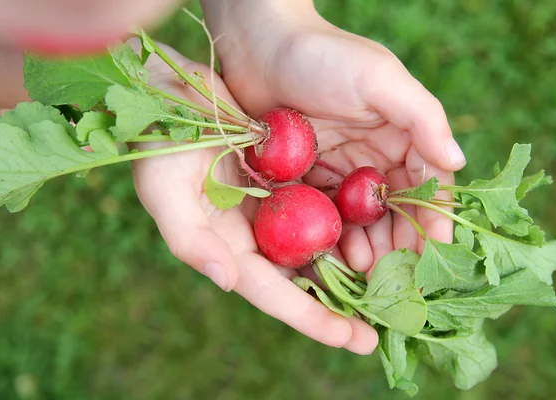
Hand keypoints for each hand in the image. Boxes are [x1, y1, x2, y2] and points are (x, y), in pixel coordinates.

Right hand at [129, 41, 378, 354]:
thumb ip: (189, 240)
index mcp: (226, 247)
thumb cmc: (161, 144)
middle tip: (381, 330)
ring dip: (354, 269)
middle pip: (303, 281)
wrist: (174, 96)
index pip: (273, 292)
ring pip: (320, 249)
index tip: (352, 339)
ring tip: (394, 289)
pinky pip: (326, 208)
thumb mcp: (163, 190)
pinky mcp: (290, 182)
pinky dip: (351, 224)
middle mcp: (254, 236)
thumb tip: (227, 281)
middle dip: (340, 308)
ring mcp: (274, 209)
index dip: (311, 318)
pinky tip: (381, 232)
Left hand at [203, 2, 466, 275]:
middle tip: (395, 276)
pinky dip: (330, 238)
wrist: (257, 44)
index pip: (426, 185)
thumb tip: (459, 163)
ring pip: (359, 221)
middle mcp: (372, 156)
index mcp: (399, 135)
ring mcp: (338, 169)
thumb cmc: (322, 54)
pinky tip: (330, 259)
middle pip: (394, 211)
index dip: (432, 219)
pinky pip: (323, 215)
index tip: (435, 254)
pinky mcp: (305, 178)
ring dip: (365, 248)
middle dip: (399, 245)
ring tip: (363, 273)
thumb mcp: (378, 78)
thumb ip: (422, 117)